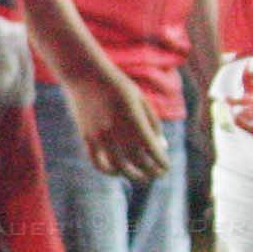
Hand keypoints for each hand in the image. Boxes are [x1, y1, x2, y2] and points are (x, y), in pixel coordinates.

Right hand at [67, 64, 168, 181]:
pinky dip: (109, 171)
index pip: (152, 150)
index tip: (166, 167)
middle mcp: (117, 131)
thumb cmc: (119, 86)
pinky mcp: (87, 138)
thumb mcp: (141, 100)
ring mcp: (100, 136)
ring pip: (118, 166)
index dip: (161, 162)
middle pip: (137, 161)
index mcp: (134, 120)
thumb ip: (153, 124)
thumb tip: (162, 147)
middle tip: (157, 174)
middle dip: (150, 171)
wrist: (86, 75)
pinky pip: (97, 162)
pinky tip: (118, 171)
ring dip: (132, 175)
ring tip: (141, 176)